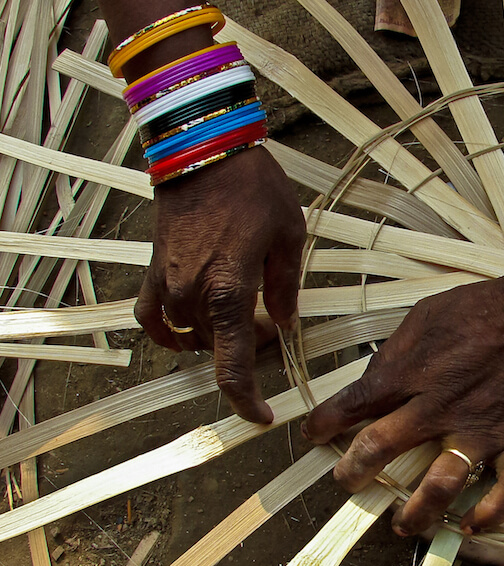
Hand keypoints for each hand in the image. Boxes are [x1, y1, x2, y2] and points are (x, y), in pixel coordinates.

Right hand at [134, 146, 305, 422]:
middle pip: (218, 350)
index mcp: (229, 293)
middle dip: (247, 348)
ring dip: (218, 336)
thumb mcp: (289, 236)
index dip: (246, 401)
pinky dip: (170, 330)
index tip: (261, 416)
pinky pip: (153, 317)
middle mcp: (192, 297)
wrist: (202, 149)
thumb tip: (283, 324)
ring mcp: (167, 285)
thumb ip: (286, 287)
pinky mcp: (152, 270)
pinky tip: (190, 328)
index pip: (232, 368)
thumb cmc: (252, 188)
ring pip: (192, 336)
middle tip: (272, 322)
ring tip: (244, 309)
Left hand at [301, 274, 503, 534]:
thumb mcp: (430, 313)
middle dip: (354, 472)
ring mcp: (483, 429)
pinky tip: (470, 525)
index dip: (325, 424)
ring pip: (440, 484)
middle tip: (347, 482)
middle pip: (381, 449)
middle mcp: (440, 406)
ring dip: (415, 512)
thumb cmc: (489, 306)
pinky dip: (488, 513)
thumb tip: (373, 380)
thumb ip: (398, 350)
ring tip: (403, 525)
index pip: (354, 405)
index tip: (314, 434)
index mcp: (414, 371)